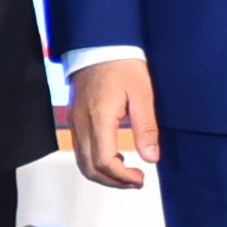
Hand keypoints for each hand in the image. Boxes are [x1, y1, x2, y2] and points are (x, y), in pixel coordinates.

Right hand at [68, 55, 159, 188]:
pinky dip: (96, 162)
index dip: (122, 177)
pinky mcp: (75, 120)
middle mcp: (82, 124)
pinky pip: (80, 150)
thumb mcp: (142, 94)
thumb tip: (151, 157)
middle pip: (89, 168)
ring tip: (127, 174)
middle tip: (137, 181)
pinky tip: (115, 158)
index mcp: (99, 118)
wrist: (99, 45)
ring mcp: (75, 123)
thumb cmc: (121, 64)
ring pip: (82, 162)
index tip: (141, 178)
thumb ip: (146, 128)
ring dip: (104, 175)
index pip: (104, 161)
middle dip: (113, 182)